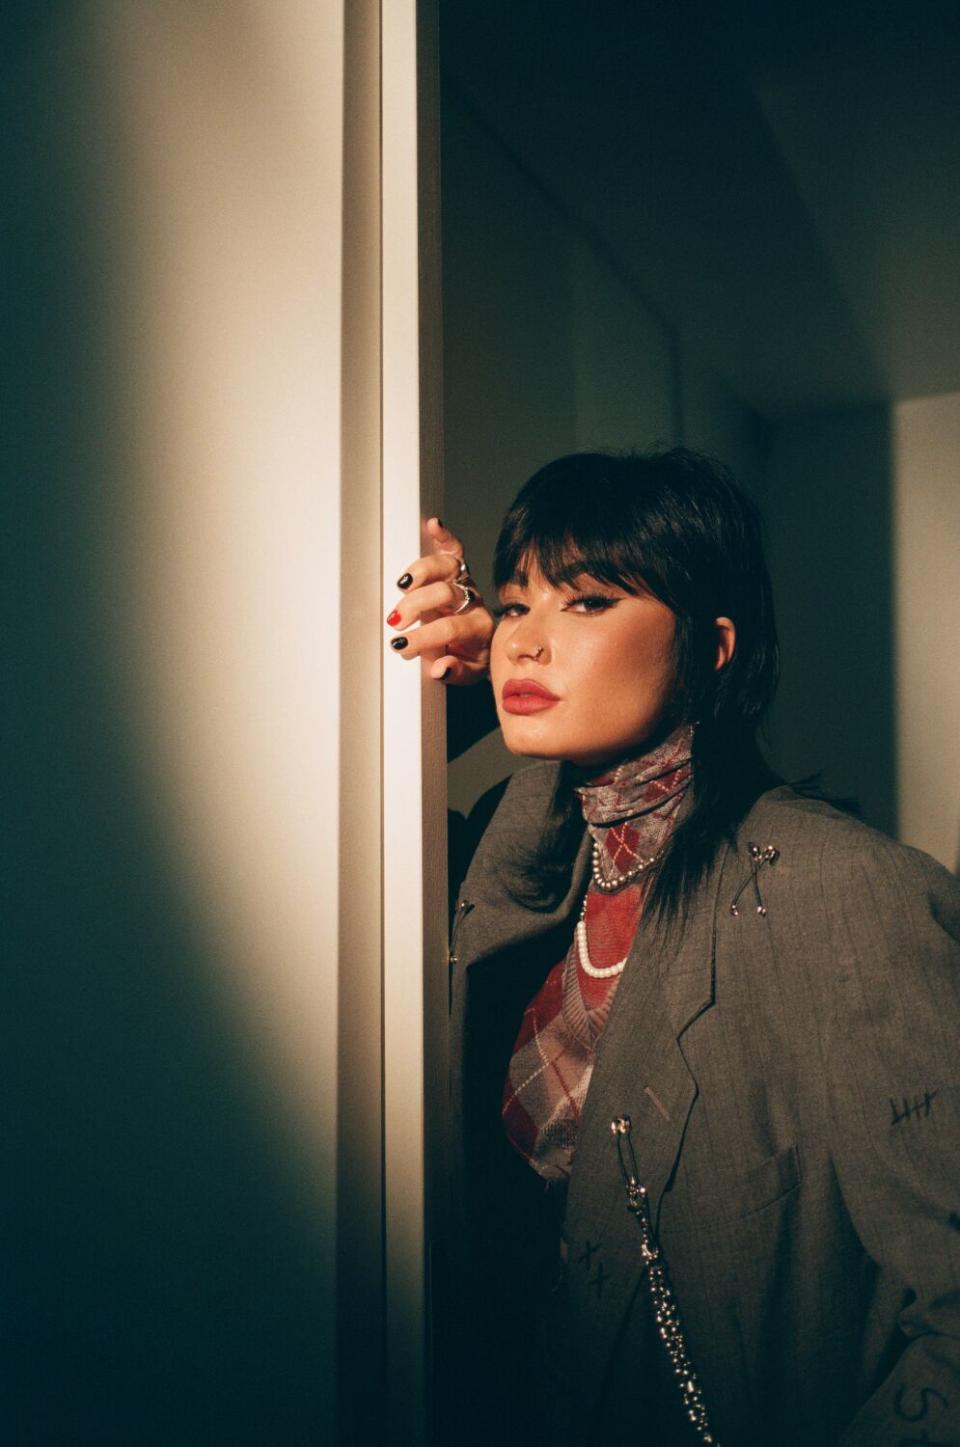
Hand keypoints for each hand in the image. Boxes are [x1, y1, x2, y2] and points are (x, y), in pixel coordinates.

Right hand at [386, 518, 493, 683]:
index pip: (449, 628)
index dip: (423, 636)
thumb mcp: (468, 673)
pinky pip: (454, 549)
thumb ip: (455, 672)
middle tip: (395, 620)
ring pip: (448, 567)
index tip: (400, 644)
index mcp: (477, 628)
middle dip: (417, 606)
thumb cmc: (470, 657)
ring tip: (402, 584)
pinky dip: (444, 536)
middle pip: (445, 593)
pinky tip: (434, 525)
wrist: (485, 642)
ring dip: (422, 572)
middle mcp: (473, 601)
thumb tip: (439, 668)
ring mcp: (465, 582)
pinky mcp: (458, 570)